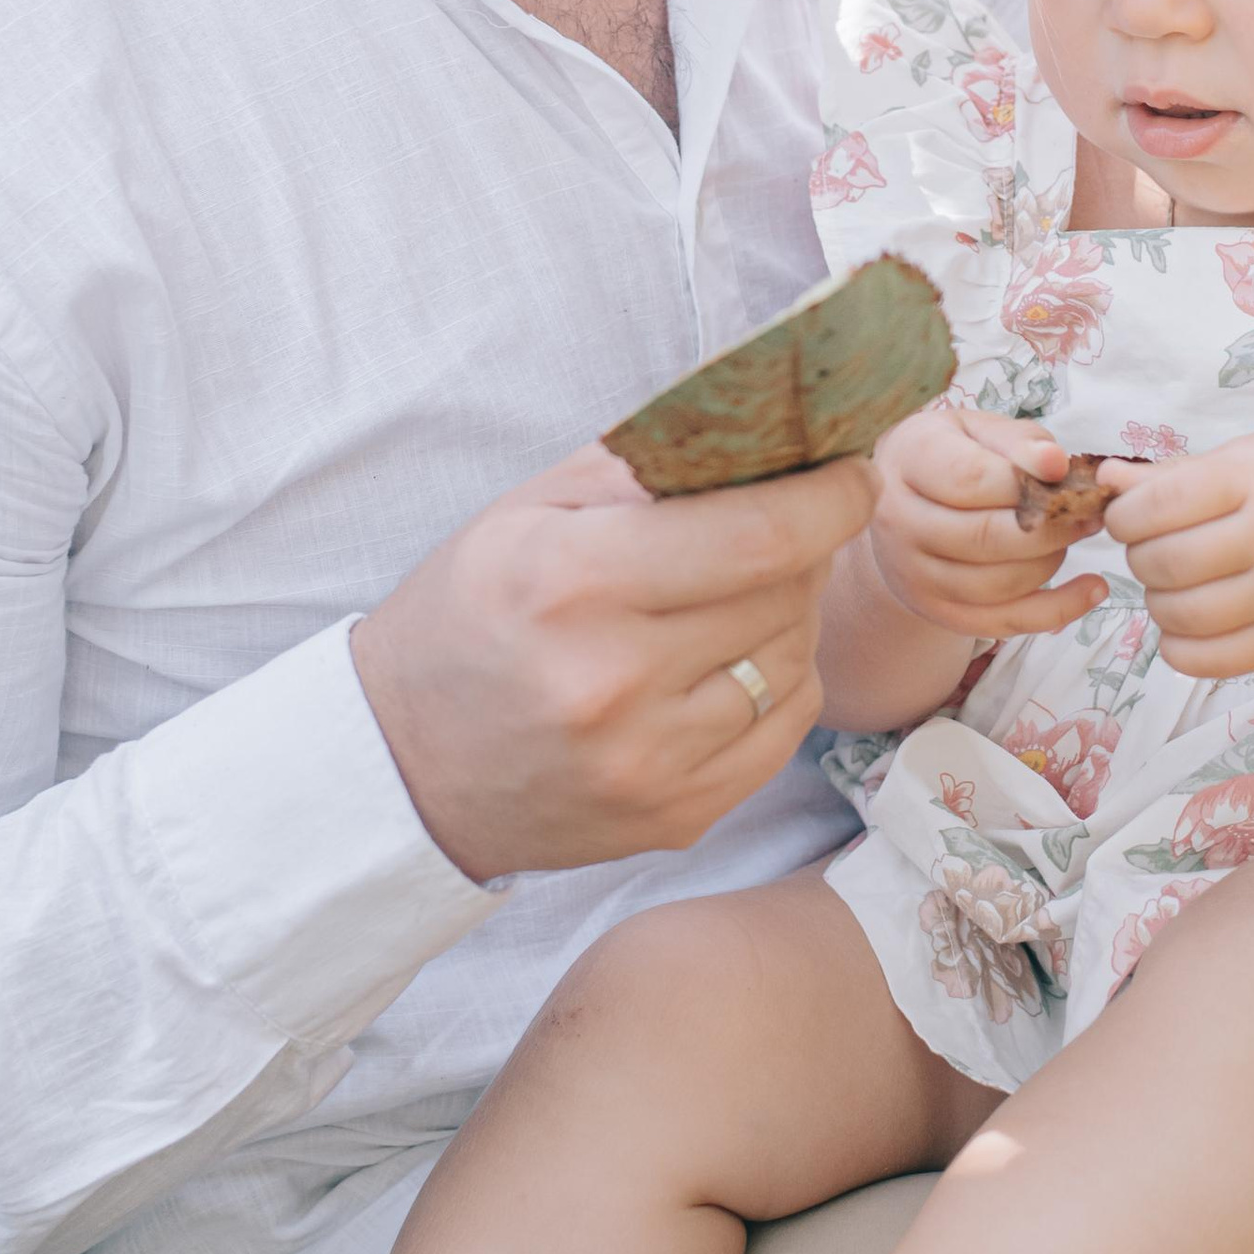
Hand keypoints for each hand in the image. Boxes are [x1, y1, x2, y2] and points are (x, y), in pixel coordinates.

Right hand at [352, 439, 876, 884]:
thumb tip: (766, 435)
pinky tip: (730, 662)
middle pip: (784, 593)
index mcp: (573, 583)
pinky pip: (784, 731)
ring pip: (794, 662)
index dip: (828, 497)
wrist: (403, 766)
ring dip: (789, 616)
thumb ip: (643, 466)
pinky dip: (778, 684)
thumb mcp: (526, 512)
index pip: (758, 534)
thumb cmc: (470, 617)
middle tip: (782, 525)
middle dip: (803, 548)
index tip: (850, 473)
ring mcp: (650, 762)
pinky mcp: (676, 818)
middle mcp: (615, 681)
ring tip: (736, 596)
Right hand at [868, 402, 1110, 639]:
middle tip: (1090, 512)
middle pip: (984, 538)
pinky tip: (1092, 589)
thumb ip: (1018, 440)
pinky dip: (1057, 610)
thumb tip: (1057, 464)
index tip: (1066, 473)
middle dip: (1051, 527)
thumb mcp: (976, 428)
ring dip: (1052, 561)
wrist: (899, 505)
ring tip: (1077, 534)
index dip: (1026, 481)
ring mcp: (914, 574)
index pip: (970, 480)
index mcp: (909, 460)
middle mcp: (900, 521)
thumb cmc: (952, 455)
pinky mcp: (938, 611)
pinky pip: (1003, 623)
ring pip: (997, 585)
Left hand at [1103, 431, 1253, 679]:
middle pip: (1170, 561)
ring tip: (1167, 586)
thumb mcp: (1250, 459)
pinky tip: (1180, 627)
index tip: (1124, 518)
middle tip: (1148, 552)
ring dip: (1155, 603)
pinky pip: (1212, 660)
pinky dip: (1178, 649)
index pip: (1165, 502)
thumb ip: (1176, 473)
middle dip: (1138, 558)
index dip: (1126, 515)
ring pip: (1185, 614)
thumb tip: (1106, 480)